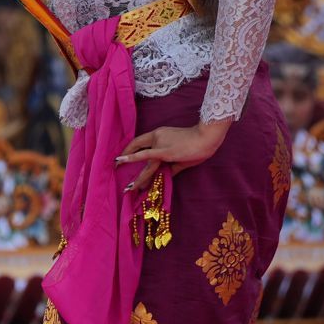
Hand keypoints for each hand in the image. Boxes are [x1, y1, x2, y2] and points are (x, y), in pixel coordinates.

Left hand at [116, 119, 231, 191]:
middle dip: (126, 160)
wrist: (207, 137)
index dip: (131, 150)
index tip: (122, 159)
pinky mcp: (164, 152)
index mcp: (159, 135)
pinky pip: (146, 157)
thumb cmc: (198, 144)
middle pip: (137, 148)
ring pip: (144, 162)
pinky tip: (121, 162)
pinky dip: (133, 159)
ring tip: (129, 188)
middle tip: (116, 169)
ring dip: (138, 177)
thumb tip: (166, 177)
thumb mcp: (182, 156)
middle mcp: (156, 137)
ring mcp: (159, 144)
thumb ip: (173, 166)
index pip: (141, 142)